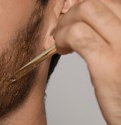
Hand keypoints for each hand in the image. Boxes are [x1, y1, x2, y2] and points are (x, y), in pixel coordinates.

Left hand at [53, 0, 120, 124]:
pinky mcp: (108, 66)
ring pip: (88, 10)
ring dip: (66, 23)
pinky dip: (63, 37)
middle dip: (74, 11)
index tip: (75, 17)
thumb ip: (117, 42)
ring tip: (60, 40)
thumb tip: (95, 28)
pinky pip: (78, 35)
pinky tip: (60, 48)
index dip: (90, 6)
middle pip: (100, 1)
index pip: (115, 3)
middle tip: (63, 29)